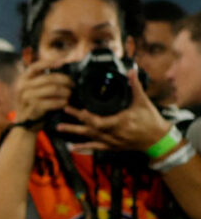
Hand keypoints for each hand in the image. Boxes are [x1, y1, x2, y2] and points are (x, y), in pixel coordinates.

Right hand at [14, 57, 72, 127]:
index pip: (35, 67)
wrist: (24, 124)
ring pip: (53, 89)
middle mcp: (23, 86)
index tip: (61, 62)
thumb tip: (58, 68)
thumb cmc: (31, 104)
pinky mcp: (35, 107)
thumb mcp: (30, 89)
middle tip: (72, 84)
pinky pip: (54, 102)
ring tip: (70, 94)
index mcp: (22, 79)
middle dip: (64, 80)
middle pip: (49, 78)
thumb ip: (39, 80)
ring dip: (66, 91)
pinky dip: (62, 102)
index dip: (48, 63)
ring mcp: (28, 97)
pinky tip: (66, 103)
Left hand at [55, 68, 171, 151]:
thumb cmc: (151, 121)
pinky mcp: (113, 147)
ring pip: (90, 138)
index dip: (85, 116)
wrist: (159, 140)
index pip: (97, 121)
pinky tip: (72, 148)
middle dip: (75, 120)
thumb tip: (131, 71)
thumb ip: (135, 86)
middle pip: (90, 128)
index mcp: (120, 123)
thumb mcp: (143, 102)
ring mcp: (112, 142)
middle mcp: (113, 134)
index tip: (76, 108)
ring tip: (59, 128)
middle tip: (63, 111)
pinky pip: (96, 148)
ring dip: (74, 132)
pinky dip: (84, 147)